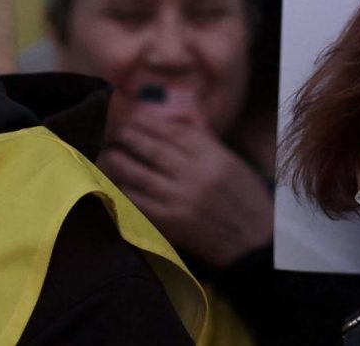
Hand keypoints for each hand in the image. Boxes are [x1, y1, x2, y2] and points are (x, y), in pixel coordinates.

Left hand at [100, 113, 271, 266]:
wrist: (253, 242)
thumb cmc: (244, 199)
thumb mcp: (231, 162)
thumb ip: (203, 141)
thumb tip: (171, 122)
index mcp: (212, 155)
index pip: (171, 130)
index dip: (147, 121)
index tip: (132, 116)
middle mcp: (194, 173)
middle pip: (150, 148)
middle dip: (127, 136)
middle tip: (114, 131)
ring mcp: (180, 199)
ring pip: (137, 173)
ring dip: (116, 161)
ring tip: (106, 155)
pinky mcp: (170, 223)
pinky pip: (137, 202)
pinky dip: (121, 191)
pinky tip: (112, 184)